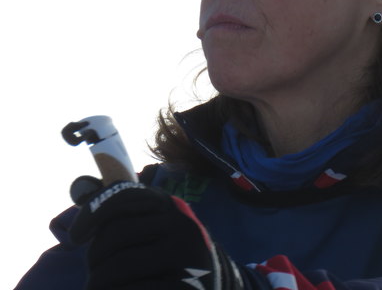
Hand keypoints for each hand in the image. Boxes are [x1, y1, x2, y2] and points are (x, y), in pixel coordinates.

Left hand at [69, 180, 248, 289]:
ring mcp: (182, 255)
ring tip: (99, 289)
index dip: (91, 214)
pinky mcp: (184, 285)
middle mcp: (177, 224)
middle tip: (94, 276)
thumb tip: (82, 193)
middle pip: (114, 236)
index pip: (121, 198)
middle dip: (94, 260)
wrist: (214, 282)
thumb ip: (127, 212)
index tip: (74, 238)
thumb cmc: (171, 253)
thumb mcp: (156, 225)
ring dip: (97, 284)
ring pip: (117, 267)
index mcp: (167, 205)